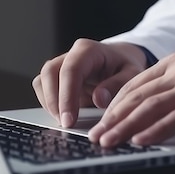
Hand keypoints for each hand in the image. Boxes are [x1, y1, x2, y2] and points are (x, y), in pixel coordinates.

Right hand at [32, 39, 146, 126]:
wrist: (121, 60)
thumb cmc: (125, 66)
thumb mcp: (132, 73)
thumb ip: (118, 85)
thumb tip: (99, 99)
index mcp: (88, 50)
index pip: (71, 70)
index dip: (67, 96)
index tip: (69, 119)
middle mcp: (71, 54)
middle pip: (50, 73)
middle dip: (54, 101)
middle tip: (65, 123)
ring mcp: (61, 64)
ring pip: (42, 80)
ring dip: (49, 102)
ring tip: (64, 121)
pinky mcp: (57, 76)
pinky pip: (43, 87)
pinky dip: (49, 103)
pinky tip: (62, 115)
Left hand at [88, 53, 174, 146]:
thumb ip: (174, 87)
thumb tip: (147, 110)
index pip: (135, 83)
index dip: (114, 104)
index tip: (101, 121)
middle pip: (138, 95)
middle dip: (113, 118)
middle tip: (97, 136)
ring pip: (151, 106)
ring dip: (126, 127)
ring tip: (110, 142)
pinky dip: (156, 131)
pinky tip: (141, 141)